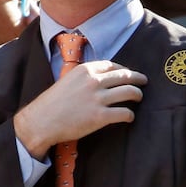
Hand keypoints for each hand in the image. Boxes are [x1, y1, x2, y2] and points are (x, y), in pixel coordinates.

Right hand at [13, 60, 146, 158]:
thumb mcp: (68, 80)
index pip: (112, 65)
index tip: (129, 73)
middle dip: (137, 78)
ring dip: (137, 95)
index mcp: (85, 70)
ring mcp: (98, 99)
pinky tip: (129, 117)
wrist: (41, 121)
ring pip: (129, 92)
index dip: (124, 69)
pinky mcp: (100, 117)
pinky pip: (124, 113)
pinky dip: (130, 115)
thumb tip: (101, 79)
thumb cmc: (52, 103)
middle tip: (144, 82)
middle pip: (124, 76)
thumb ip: (85, 77)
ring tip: (139, 98)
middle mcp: (93, 81)